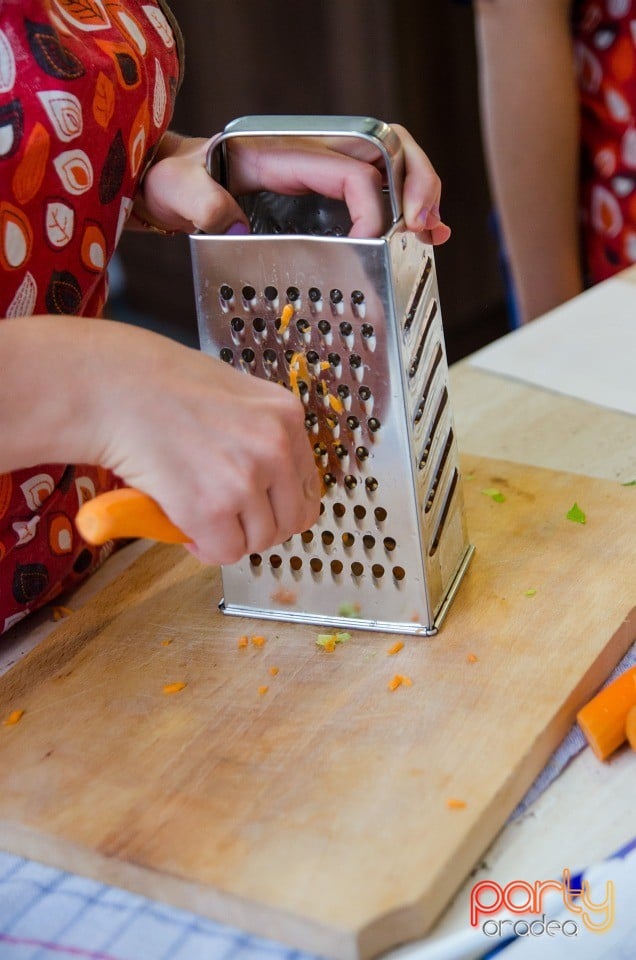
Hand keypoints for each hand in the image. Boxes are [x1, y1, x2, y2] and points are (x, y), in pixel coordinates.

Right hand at [91, 322, 319, 564]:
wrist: (114, 389)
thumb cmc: (160, 386)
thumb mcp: (232, 394)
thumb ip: (258, 433)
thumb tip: (269, 481)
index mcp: (285, 416)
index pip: (308, 486)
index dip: (280, 504)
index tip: (258, 508)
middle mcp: (275, 447)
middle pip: (291, 520)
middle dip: (258, 527)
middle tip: (227, 519)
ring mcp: (246, 479)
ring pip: (259, 541)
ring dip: (230, 538)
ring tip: (199, 516)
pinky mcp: (212, 509)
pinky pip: (226, 553)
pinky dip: (205, 549)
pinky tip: (184, 524)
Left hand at [136, 125, 450, 242]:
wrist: (166, 184)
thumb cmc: (173, 182)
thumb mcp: (177, 191)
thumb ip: (202, 207)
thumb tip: (239, 229)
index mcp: (284, 152)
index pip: (350, 169)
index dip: (374, 205)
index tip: (376, 242)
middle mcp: (309, 156)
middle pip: (385, 151)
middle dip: (417, 184)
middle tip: (428, 227)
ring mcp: (316, 174)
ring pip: (387, 170)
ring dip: (417, 197)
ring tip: (434, 233)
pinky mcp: (317, 196)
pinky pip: (370, 193)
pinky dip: (397, 211)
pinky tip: (414, 237)